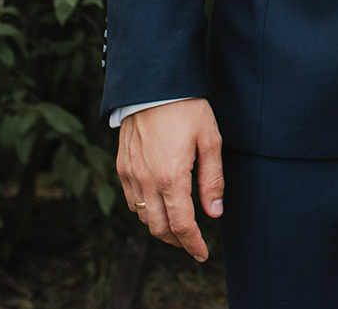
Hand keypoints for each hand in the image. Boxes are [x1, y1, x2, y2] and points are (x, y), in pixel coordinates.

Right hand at [116, 97, 224, 260]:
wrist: (154, 84)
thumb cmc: (187, 108)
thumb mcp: (210, 140)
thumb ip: (212, 179)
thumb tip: (215, 213)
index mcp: (171, 177)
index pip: (182, 225)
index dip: (193, 244)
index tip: (202, 254)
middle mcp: (146, 181)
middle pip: (159, 228)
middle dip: (177, 241)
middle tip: (192, 243)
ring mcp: (130, 174)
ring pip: (143, 217)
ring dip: (161, 227)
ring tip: (179, 225)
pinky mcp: (122, 166)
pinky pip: (132, 200)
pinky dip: (146, 210)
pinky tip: (160, 204)